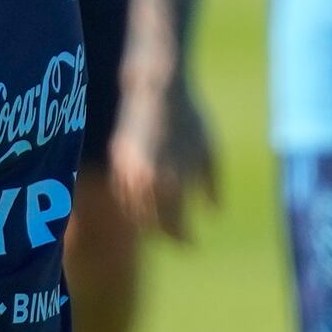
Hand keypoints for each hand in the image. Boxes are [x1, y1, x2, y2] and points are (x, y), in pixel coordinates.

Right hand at [111, 71, 220, 242]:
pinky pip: (122, 193)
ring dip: (148, 221)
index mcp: (171, 181)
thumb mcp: (209, 152)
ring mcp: (127, 169)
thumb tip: (214, 213)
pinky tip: (148, 203)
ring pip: (133, 210)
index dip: (184, 238)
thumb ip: (212, 186)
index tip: (193, 244)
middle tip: (178, 236)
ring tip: (164, 223)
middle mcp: (146, 180)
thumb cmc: (190, 119)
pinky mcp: (117, 159)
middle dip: (166, 233)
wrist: (158, 88)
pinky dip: (133, 204)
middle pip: (151, 223)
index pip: (173, 225)